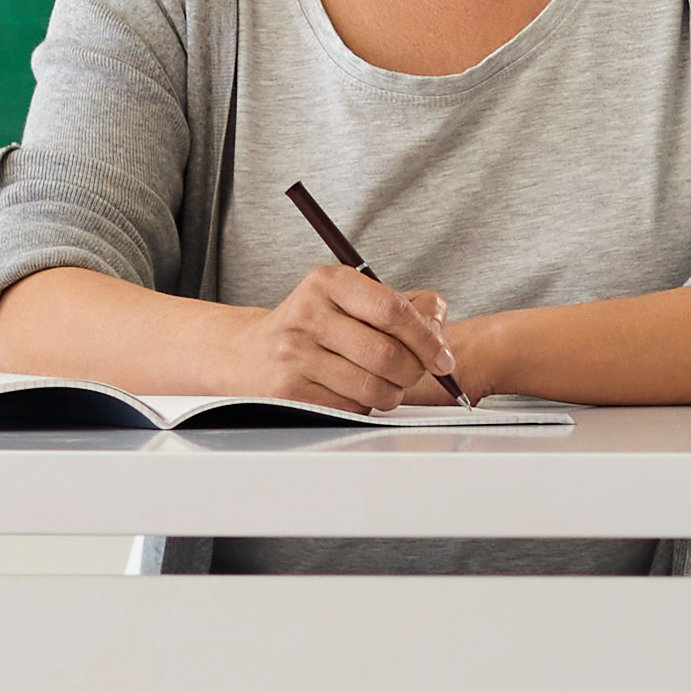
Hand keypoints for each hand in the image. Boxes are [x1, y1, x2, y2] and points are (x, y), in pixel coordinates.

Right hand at [241, 261, 454, 412]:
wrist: (248, 354)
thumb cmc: (312, 326)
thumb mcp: (351, 299)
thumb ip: (403, 306)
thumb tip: (439, 328)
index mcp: (329, 282)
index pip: (393, 311)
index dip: (427, 339)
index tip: (442, 358)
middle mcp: (308, 315)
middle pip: (388, 355)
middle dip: (412, 372)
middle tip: (412, 373)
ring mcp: (295, 355)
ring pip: (373, 387)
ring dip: (390, 393)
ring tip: (381, 383)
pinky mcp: (289, 391)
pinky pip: (350, 408)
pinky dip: (362, 405)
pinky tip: (350, 391)